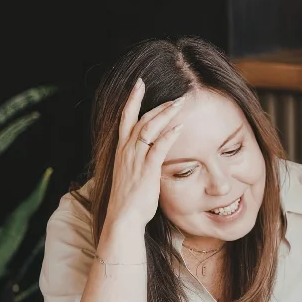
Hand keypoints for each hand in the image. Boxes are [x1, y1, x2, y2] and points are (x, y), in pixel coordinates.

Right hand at [105, 78, 184, 229]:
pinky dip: (169, 135)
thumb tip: (150, 157)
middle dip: (157, 105)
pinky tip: (180, 127)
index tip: (139, 84)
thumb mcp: (131, 175)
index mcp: (122, 151)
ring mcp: (135, 159)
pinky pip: (158, 148)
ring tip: (180, 104)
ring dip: (165, 114)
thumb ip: (139, 162)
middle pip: (141, 119)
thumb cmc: (129, 200)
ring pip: (149, 128)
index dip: (132, 100)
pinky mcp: (147, 170)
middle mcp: (126, 151)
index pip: (125, 119)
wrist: (123, 217)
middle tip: (175, 95)